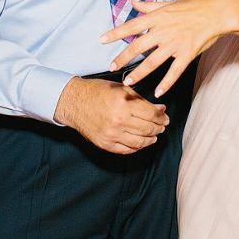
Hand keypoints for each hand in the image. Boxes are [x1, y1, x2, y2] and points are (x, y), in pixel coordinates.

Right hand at [52, 77, 168, 153]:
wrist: (73, 102)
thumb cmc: (97, 91)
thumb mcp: (122, 89)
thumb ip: (142, 100)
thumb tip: (161, 109)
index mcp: (124, 104)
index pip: (152, 115)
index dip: (162, 117)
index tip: (165, 118)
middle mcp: (119, 120)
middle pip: (148, 129)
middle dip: (159, 128)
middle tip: (162, 126)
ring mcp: (111, 134)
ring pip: (140, 142)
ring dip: (151, 139)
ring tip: (154, 136)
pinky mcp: (104, 144)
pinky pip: (126, 150)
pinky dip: (137, 147)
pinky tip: (141, 142)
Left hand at [102, 0, 230, 96]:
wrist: (218, 12)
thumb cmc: (195, 5)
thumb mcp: (170, 2)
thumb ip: (150, 6)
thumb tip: (132, 1)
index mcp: (159, 16)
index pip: (132, 25)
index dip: (116, 33)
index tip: (102, 40)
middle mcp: (165, 30)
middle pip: (138, 46)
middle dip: (123, 58)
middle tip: (111, 67)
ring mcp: (176, 43)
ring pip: (153, 61)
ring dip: (140, 72)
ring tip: (128, 82)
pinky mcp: (188, 53)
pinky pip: (175, 71)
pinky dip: (166, 82)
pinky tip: (158, 92)